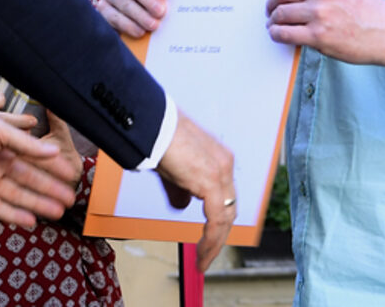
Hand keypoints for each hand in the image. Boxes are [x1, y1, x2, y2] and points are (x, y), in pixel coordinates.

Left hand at [0, 102, 80, 228]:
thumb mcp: (1, 130)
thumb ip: (27, 145)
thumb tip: (54, 150)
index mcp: (5, 144)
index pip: (34, 158)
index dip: (53, 167)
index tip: (72, 175)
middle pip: (28, 179)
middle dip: (49, 189)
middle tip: (69, 199)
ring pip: (16, 194)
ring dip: (37, 203)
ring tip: (57, 212)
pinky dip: (13, 214)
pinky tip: (30, 221)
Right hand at [156, 112, 234, 269]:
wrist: (154, 124)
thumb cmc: (158, 138)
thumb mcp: (172, 168)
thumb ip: (180, 188)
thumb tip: (183, 205)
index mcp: (219, 159)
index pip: (225, 196)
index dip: (218, 219)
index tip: (209, 238)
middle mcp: (225, 165)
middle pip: (229, 209)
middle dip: (219, 236)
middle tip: (207, 254)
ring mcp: (221, 173)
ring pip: (226, 218)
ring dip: (214, 244)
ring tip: (202, 261)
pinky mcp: (211, 182)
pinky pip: (216, 221)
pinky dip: (210, 241)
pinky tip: (201, 254)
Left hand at [265, 0, 384, 63]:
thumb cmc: (366, 9)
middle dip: (272, 3)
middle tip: (269, 11)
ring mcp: (319, 12)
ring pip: (280, 13)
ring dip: (273, 20)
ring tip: (273, 25)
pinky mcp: (318, 34)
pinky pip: (284, 32)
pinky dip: (276, 34)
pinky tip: (277, 34)